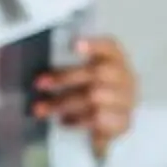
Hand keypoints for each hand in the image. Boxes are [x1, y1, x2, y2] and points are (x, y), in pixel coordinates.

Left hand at [33, 35, 138, 158]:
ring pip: (95, 97)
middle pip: (97, 72)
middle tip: (40, 83)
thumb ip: (72, 66)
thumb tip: (46, 71)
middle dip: (65, 77)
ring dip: (64, 103)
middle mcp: (125, 77)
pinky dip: (77, 120)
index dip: (93, 44)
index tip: (74, 45)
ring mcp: (126, 100)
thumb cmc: (96, 91)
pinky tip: (64, 121)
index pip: (109, 47)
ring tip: (42, 108)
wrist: (115, 120)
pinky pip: (98, 119)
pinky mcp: (123, 121)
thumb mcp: (88, 74)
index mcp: (116, 60)